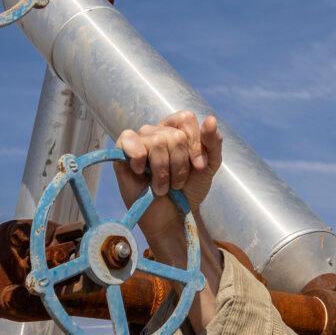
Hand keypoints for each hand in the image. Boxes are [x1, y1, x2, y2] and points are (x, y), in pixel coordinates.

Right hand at [113, 111, 222, 240]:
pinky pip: (128, 139)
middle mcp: (157, 131)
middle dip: (180, 164)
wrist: (173, 215)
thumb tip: (211, 119)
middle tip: (178, 183)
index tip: (199, 166)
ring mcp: (139, 141)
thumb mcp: (209, 165)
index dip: (194, 143)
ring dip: (163, 171)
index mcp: (177, 130)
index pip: (185, 118)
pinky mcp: (122, 152)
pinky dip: (138, 157)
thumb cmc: (189, 189)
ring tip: (162, 186)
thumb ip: (213, 142)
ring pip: (156, 142)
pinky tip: (141, 172)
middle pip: (174, 135)